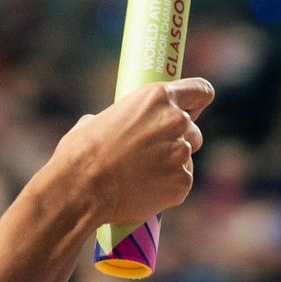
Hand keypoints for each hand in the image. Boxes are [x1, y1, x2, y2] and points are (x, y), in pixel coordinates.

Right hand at [54, 77, 213, 228]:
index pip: (200, 91)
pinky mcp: (182, 181)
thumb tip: (116, 128)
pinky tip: (143, 190)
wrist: (80, 188)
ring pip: (185, 158)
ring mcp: (181, 153)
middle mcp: (176, 120)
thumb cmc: (81, 154)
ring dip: (170, 164)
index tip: (193, 109)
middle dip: (177, 141)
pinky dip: (167, 188)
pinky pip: (181, 183)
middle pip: (193, 130)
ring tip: (140, 175)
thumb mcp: (97, 120)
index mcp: (157, 97)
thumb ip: (121, 119)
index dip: (197, 102)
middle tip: (151, 154)